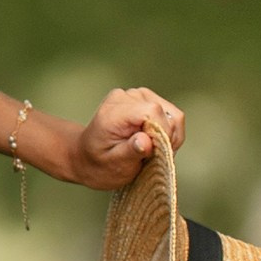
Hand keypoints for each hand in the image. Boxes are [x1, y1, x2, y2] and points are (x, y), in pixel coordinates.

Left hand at [67, 86, 186, 190]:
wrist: (87, 156)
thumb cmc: (98, 163)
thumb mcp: (112, 164)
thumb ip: (130, 151)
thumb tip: (145, 141)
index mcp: (114, 111)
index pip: (152, 112)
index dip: (162, 134)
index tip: (156, 154)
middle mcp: (127, 97)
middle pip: (166, 114)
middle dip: (166, 139)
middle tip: (153, 157)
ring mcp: (138, 96)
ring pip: (173, 114)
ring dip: (169, 137)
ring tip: (153, 151)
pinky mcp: (147, 100)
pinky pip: (171, 115)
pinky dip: (169, 133)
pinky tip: (155, 143)